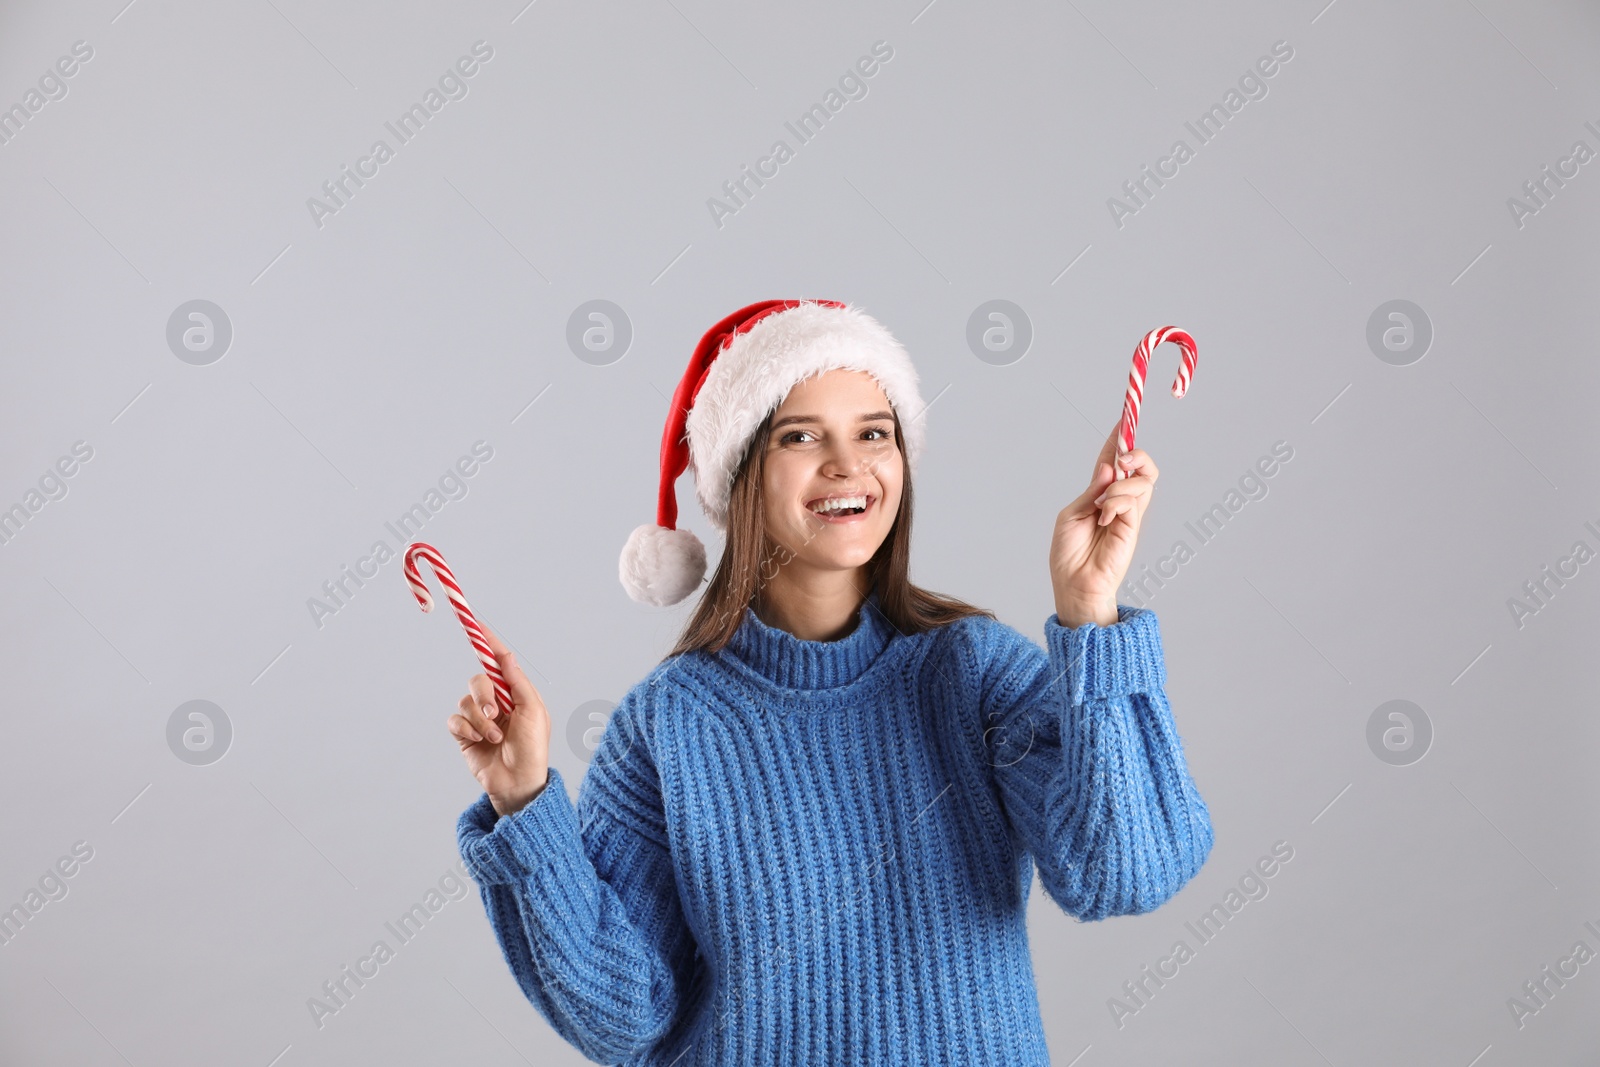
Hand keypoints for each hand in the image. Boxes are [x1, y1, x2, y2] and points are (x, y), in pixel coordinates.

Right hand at [445, 624, 550, 817]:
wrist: (517, 783)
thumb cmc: (532, 748)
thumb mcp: (533, 710)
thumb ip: (517, 682)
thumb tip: (505, 655)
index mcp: (516, 693)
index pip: (499, 662)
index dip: (487, 642)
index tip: (476, 623)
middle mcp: (497, 702)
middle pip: (478, 680)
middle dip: (484, 695)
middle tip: (495, 713)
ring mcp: (479, 718)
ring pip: (465, 701)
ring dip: (479, 720)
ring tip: (494, 737)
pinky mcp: (465, 734)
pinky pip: (455, 719)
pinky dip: (466, 729)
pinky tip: (479, 741)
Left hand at [1049, 421, 1158, 625]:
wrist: (1074, 584)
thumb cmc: (1069, 553)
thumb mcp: (1072, 514)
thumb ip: (1091, 491)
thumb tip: (1108, 467)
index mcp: (1099, 494)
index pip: (1113, 461)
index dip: (1119, 441)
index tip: (1122, 420)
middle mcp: (1118, 500)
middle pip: (1141, 467)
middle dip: (1136, 453)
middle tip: (1123, 457)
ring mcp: (1128, 514)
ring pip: (1143, 481)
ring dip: (1122, 483)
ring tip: (1104, 502)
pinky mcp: (1133, 527)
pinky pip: (1133, 501)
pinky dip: (1117, 501)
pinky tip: (1104, 516)